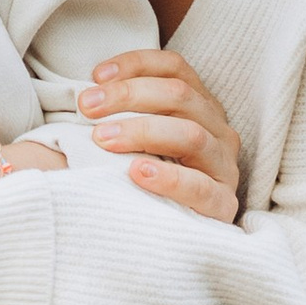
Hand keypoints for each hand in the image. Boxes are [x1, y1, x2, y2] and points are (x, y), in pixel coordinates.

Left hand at [78, 48, 241, 222]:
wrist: (165, 240)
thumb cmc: (140, 179)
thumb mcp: (132, 140)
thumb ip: (118, 114)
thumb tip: (82, 94)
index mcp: (198, 106)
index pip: (175, 68)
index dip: (136, 64)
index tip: (95, 76)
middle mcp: (217, 129)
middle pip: (179, 94)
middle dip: (127, 95)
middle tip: (86, 107)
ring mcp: (223, 165)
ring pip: (190, 133)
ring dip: (142, 131)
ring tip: (103, 139)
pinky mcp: (223, 204)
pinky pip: (200, 187)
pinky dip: (168, 178)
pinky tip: (137, 173)